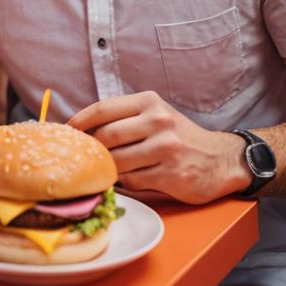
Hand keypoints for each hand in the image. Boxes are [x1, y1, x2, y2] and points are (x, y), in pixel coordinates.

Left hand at [67, 91, 248, 203]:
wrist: (220, 159)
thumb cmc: (179, 136)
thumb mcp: (155, 115)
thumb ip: (124, 118)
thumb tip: (81, 129)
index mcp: (149, 102)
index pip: (103, 109)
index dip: (79, 121)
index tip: (65, 132)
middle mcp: (158, 121)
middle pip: (106, 136)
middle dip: (90, 149)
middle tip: (80, 157)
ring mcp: (165, 148)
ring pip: (117, 161)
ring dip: (106, 169)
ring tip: (101, 170)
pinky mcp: (170, 174)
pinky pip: (133, 181)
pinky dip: (123, 183)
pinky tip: (125, 180)